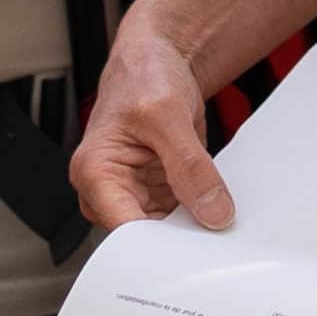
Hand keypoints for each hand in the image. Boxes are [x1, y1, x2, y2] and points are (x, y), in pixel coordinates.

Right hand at [71, 8, 232, 234]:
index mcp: (95, 173)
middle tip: (216, 241)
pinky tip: (220, 212)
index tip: (192, 257)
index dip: (156, 250)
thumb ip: (189, 165)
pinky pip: (182, 214)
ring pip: (166, 231)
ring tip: (222, 225)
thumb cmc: (143, 74)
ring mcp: (136, 192)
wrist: (158, 58)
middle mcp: (109, 189)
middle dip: (178, 243)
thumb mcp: (168, 115)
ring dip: (193, 230)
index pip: (122, 233)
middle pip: (144, 239)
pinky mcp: (160, 189)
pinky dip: (201, 215)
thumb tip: (212, 211)